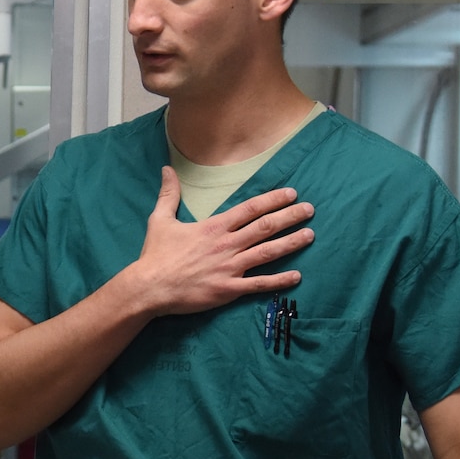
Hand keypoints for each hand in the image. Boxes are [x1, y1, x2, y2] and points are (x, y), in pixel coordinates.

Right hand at [120, 168, 315, 316]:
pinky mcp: (228, 289)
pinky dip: (280, 280)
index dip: (273, 200)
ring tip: (310, 234)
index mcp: (213, 227)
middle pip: (265, 227)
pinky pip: (259, 284)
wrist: (149, 287)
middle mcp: (226, 245)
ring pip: (268, 252)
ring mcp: (229, 268)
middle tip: (310, 209)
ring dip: (291, 242)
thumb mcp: (159, 220)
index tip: (291, 194)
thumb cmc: (155, 255)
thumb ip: (169, 194)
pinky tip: (297, 276)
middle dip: (290, 216)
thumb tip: (167, 169)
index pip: (250, 209)